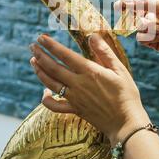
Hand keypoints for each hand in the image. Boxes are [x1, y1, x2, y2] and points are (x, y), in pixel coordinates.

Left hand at [29, 33, 149, 145]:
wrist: (126, 122)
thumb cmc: (126, 94)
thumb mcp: (120, 70)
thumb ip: (104, 52)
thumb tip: (92, 36)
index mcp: (89, 71)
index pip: (65, 55)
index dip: (51, 45)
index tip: (41, 37)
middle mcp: (78, 84)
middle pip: (53, 68)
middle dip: (40, 55)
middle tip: (32, 46)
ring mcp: (74, 98)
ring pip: (50, 83)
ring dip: (39, 71)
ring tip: (33, 61)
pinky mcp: (75, 110)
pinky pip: (55, 106)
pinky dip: (46, 99)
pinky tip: (44, 93)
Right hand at [108, 0, 158, 55]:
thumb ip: (141, 3)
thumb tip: (122, 2)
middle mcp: (150, 12)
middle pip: (130, 9)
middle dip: (127, 9)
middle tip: (120, 8)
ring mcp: (149, 26)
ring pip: (136, 25)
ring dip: (147, 26)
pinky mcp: (150, 40)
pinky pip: (141, 38)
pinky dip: (151, 37)